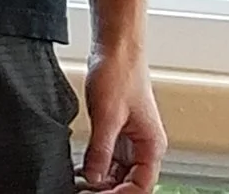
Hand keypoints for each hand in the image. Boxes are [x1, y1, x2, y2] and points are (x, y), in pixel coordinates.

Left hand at [81, 47, 165, 192]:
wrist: (116, 49)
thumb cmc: (120, 74)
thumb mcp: (106, 116)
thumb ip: (101, 149)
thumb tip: (93, 177)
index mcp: (152, 145)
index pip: (142, 185)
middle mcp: (144, 146)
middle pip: (129, 181)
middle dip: (107, 190)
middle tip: (82, 191)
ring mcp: (130, 139)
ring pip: (117, 171)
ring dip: (99, 180)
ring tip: (77, 183)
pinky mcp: (116, 130)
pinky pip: (107, 157)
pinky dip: (94, 165)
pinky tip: (78, 169)